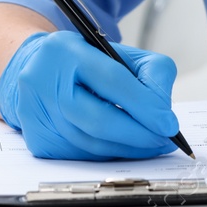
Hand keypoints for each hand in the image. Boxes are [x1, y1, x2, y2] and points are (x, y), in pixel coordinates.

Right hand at [0, 31, 180, 159]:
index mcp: (65, 50)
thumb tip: (163, 113)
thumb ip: (149, 72)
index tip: (169, 124)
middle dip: (139, 135)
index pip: (112, 81)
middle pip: (99, 120)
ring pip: (92, 144)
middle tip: (164, 140)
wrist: (36, 69)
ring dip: (128, 149)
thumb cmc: (83, 61)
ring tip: (151, 144)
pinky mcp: (38, 140)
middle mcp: (44, 81)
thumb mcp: (117, 51)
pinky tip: (125, 147)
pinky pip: (83, 156)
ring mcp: (36, 114)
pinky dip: (109, 154)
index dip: (145, 106)